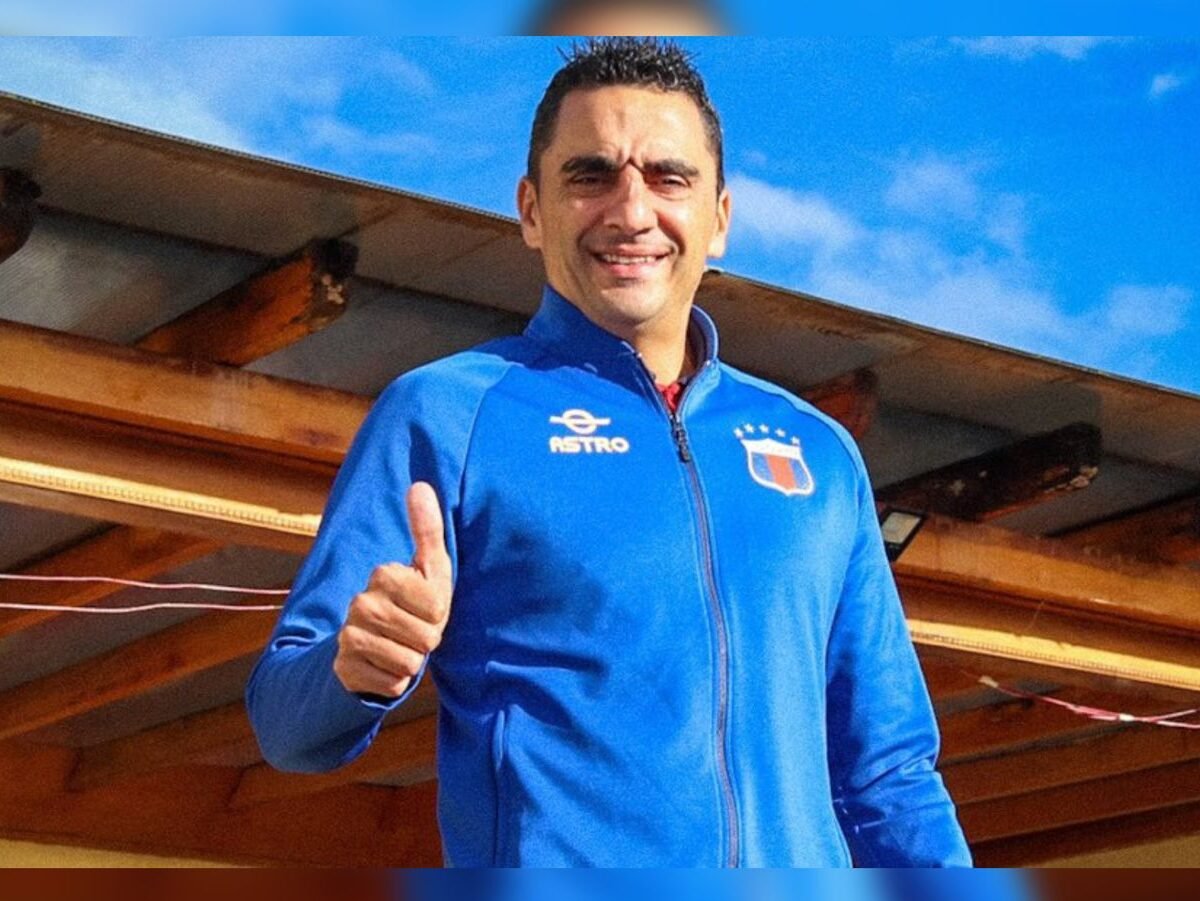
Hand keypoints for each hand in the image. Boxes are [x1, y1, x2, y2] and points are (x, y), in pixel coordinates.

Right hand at [333, 481, 452, 697]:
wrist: (372, 648)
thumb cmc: (413, 604)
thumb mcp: (429, 568)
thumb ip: (426, 528)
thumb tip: (419, 485)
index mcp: (383, 574)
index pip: (436, 607)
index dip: (438, 614)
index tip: (424, 608)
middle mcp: (360, 603)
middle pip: (426, 638)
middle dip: (426, 640)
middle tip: (412, 631)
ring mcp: (349, 636)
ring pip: (409, 663)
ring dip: (412, 661)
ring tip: (399, 647)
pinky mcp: (344, 668)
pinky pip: (393, 685)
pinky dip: (395, 682)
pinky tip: (384, 667)